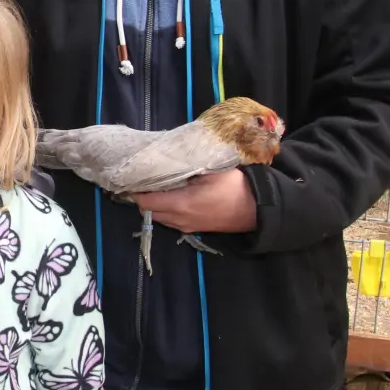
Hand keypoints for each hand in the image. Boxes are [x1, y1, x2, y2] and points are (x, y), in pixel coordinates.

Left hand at [130, 168, 256, 233]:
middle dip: (142, 197)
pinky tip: (172, 195)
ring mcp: (187, 227)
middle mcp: (179, 220)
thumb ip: (184, 167)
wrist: (257, 209)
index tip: (131, 177)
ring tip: (156, 186)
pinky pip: (172, 221)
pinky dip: (166, 210)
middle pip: (148, 212)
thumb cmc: (234, 186)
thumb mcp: (209, 170)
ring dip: (154, 204)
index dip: (135, 190)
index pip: (145, 201)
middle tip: (142, 179)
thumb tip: (164, 160)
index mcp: (180, 204)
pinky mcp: (196, 229)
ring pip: (160, 218)